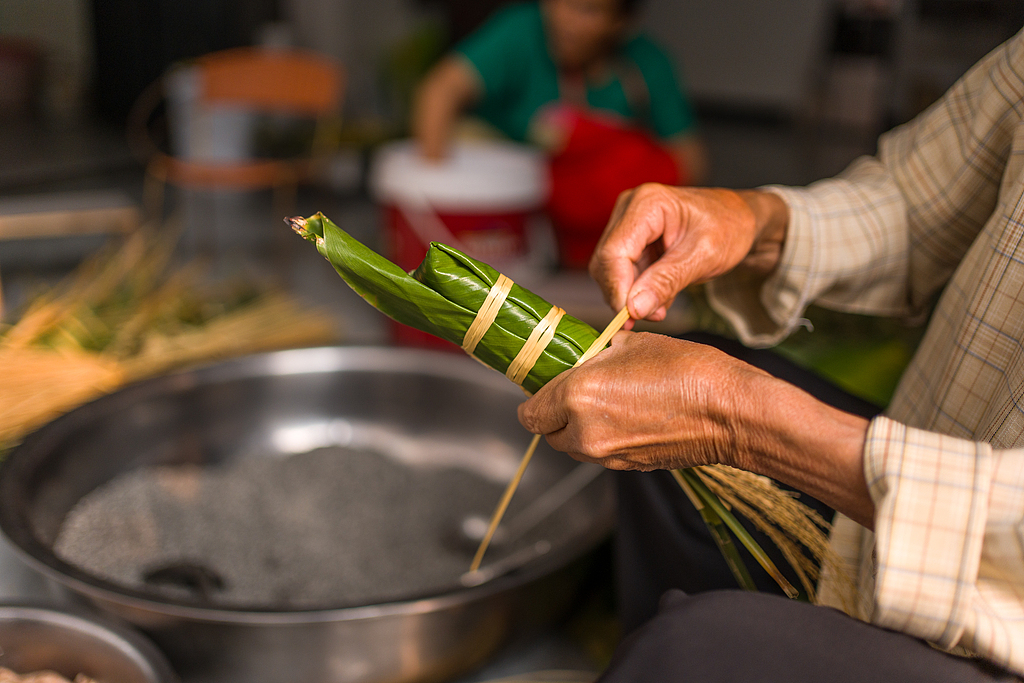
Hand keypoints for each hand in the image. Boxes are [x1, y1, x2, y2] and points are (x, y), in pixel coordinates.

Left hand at [518, 331, 767, 471]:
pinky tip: (628, 415)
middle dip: (556, 414)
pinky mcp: (628, 468)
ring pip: (573, 447)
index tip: (548, 385)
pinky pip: (600, 454)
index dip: (536, 398)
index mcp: (576, 397)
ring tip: (607, 401)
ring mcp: (607, 456)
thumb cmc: (684, 371)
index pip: (530, 413)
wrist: (729, 412)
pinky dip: (604, 439)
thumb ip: (594, 355)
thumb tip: (583, 357)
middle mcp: (584, 434)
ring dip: (579, 429)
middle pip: (548, 433)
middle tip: (578, 390)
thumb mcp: (630, 344)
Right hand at [588, 185, 787, 323]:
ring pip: (610, 270)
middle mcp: (630, 208)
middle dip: (624, 294)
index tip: (632, 318)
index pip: (615, 251)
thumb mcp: (704, 256)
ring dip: (631, 295)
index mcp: (648, 203)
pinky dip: (637, 291)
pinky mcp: (630, 240)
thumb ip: (667, 281)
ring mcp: (627, 223)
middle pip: (606, 261)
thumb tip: (634, 309)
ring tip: (662, 306)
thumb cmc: (729, 227)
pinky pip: (621, 273)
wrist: (739, 220)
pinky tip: (659, 297)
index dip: (618, 288)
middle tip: (653, 316)